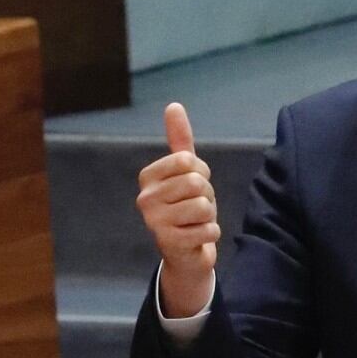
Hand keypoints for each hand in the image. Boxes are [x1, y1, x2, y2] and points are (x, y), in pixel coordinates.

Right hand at [135, 103, 217, 315]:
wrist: (186, 252)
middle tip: (195, 207)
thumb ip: (180, 140)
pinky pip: (209, 229)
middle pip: (197, 183)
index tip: (191, 187)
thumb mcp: (186, 172)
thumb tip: (174, 105)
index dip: (201, 174)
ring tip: (195, 222)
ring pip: (203, 206)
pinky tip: (197, 238)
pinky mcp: (169, 243)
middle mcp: (145, 198)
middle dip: (206, 196)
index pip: (189, 161)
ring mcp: (154, 222)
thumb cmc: (186, 207)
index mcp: (148, 176)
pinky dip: (211, 234)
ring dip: (209, 216)